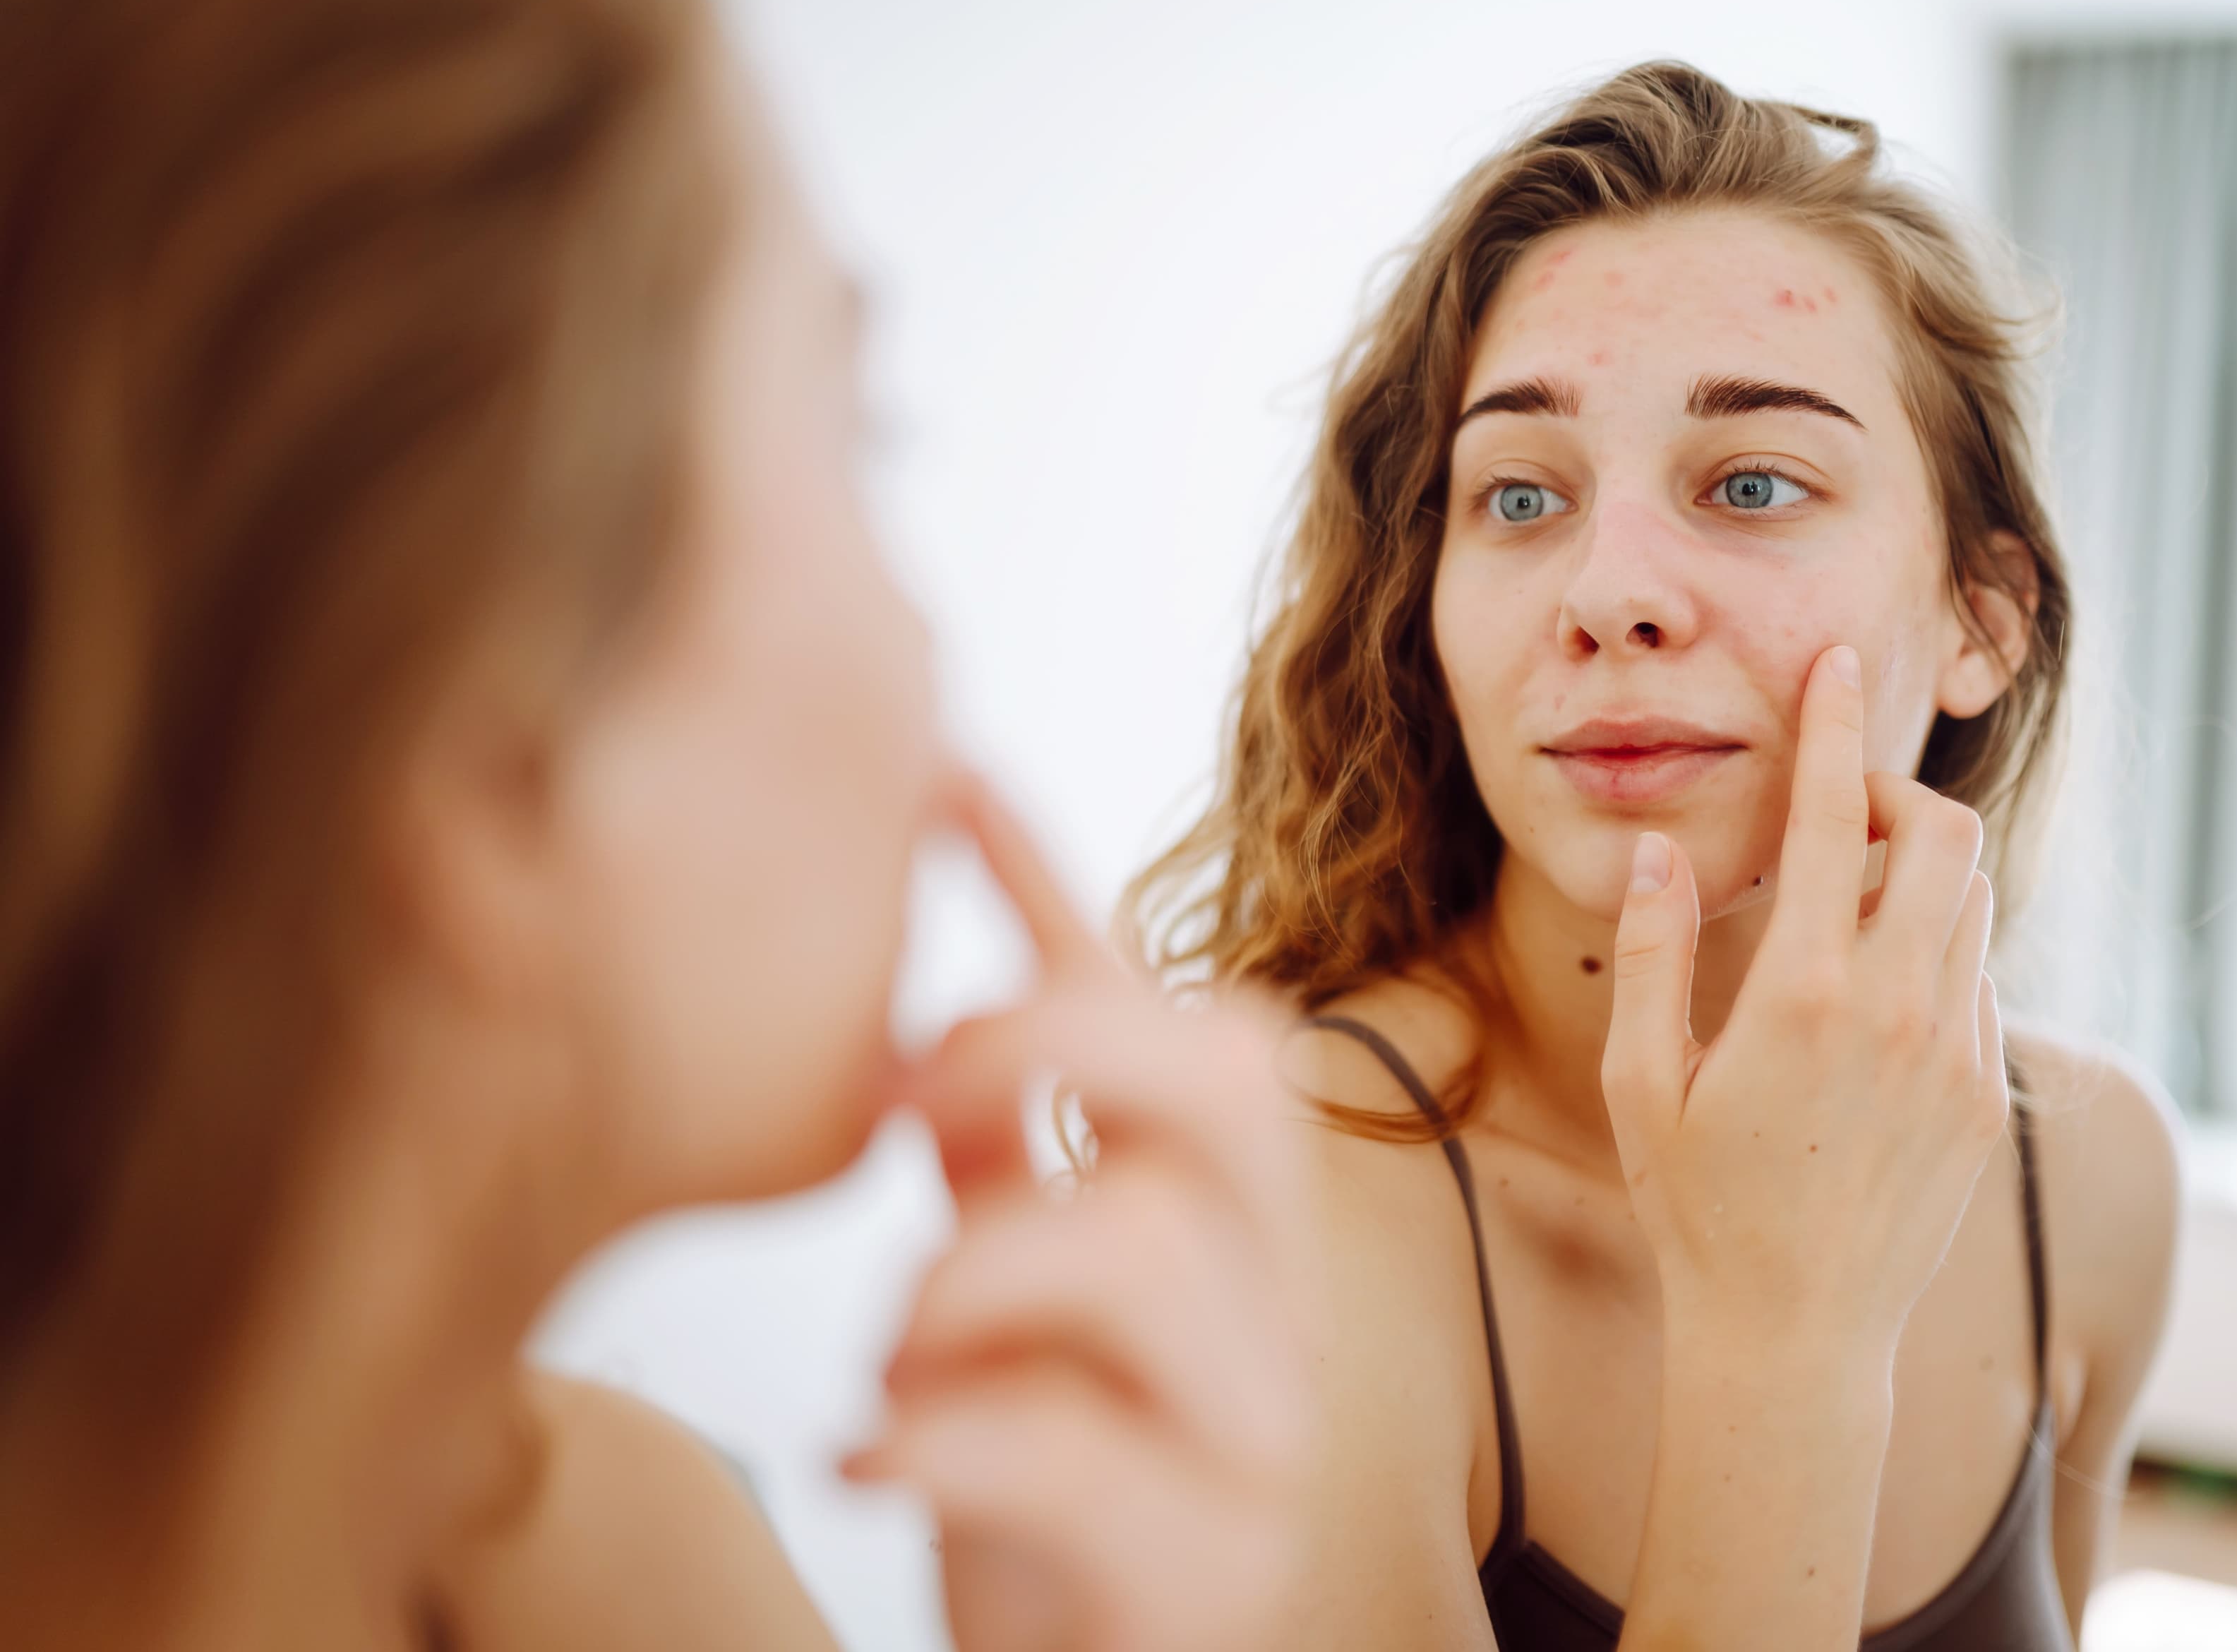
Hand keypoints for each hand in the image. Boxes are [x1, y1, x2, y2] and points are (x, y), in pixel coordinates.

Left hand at [844, 776, 1311, 1651]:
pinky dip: (931, 1437)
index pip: (1169, 1011)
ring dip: (962, 1274)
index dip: (1055, 887)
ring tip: (887, 1354)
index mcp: (1228, 1227)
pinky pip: (1067, 1448)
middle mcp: (1274, 1306)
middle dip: (1045, 1038)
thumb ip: (991, 1169)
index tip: (942, 769)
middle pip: (1226, 1079)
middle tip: (905, 1093)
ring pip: (1146, 1247)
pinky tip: (866, 1457)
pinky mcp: (1205, 1564)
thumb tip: (924, 1009)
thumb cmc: (1046, 1502)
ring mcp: (1257, 1433)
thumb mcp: (1003, 1314)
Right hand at [1598, 644, 2008, 1346]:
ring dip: (1919, 873)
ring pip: (1972, 905)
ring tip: (1845, 907)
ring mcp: (1956, 1055)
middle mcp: (1901, 1012)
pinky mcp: (1982, 1098)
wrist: (1794, 1334)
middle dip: (1897, 796)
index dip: (1832, 728)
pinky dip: (1935, 950)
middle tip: (1838, 819)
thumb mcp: (1644, 1082)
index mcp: (1807, 996)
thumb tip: (1660, 852)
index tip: (1835, 666)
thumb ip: (1657, 954)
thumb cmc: (1697, 1208)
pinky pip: (1977, 981)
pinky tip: (1872, 996)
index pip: (1835, 818)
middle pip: (1945, 838)